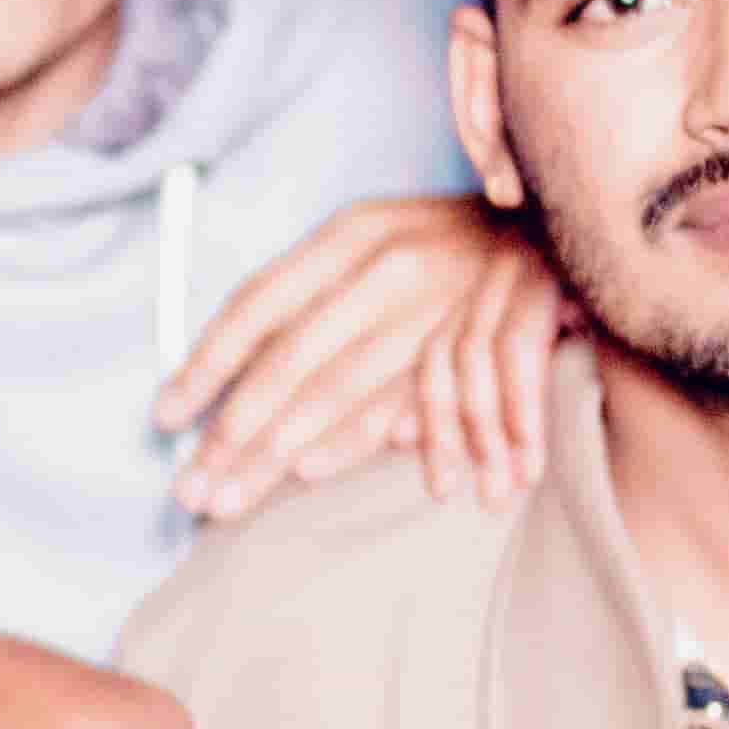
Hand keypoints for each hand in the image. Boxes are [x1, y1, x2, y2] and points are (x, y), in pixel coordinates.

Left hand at [160, 194, 567, 527]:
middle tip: (190, 491)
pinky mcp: (486, 339)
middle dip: (233, 433)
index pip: (259, 306)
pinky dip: (361, 439)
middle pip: (292, 360)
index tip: (164, 419)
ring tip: (229, 502)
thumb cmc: (451, 247)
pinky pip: (413, 405)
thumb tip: (228, 377)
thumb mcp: (375, 243)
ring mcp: (439, 303)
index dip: (206, 365)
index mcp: (352, 236)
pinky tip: (310, 471)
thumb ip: (316, 299)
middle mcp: (389, 265)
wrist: (563, 226)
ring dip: (279, 453)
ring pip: (340, 390)